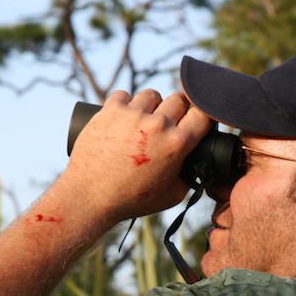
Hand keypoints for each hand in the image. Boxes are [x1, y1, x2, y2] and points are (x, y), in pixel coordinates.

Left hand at [63, 89, 212, 221]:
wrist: (91, 196)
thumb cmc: (131, 199)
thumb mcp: (171, 196)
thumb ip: (189, 179)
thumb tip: (195, 168)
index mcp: (177, 144)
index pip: (203, 114)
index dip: (202, 117)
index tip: (195, 123)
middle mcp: (157, 125)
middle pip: (179, 99)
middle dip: (177, 111)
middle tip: (168, 125)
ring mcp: (133, 114)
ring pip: (152, 95)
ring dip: (151, 106)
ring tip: (143, 122)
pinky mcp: (110, 110)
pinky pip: (123, 95)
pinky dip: (125, 105)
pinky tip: (123, 118)